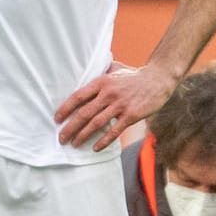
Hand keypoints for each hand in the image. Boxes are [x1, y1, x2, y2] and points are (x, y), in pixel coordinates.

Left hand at [55, 61, 175, 150]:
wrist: (158, 79)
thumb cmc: (135, 75)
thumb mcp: (116, 68)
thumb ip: (101, 69)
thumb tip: (88, 68)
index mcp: (102, 82)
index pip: (78, 96)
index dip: (65, 109)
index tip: (56, 119)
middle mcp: (109, 93)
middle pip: (84, 113)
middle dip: (70, 127)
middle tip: (61, 138)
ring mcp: (120, 105)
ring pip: (96, 123)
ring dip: (83, 135)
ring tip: (74, 144)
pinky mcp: (131, 115)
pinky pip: (114, 131)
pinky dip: (103, 141)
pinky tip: (95, 148)